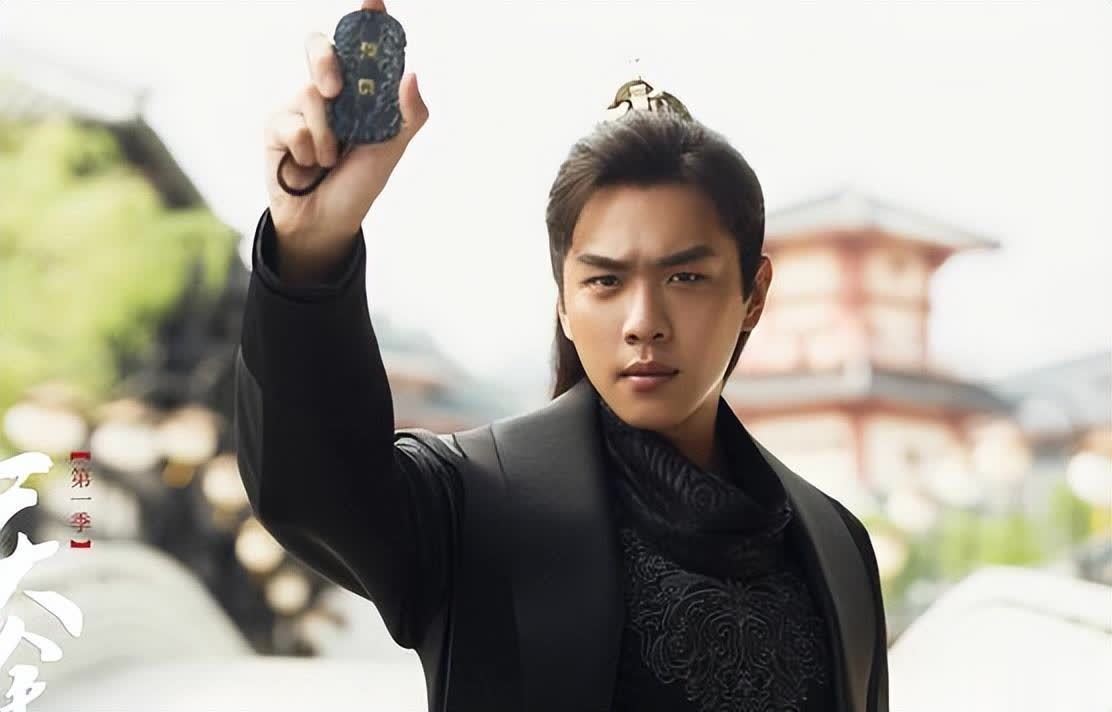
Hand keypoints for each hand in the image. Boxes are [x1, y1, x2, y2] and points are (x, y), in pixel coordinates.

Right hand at [262, 0, 427, 274]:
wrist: (327, 222)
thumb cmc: (360, 184)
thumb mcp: (391, 151)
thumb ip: (408, 116)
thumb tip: (411, 74)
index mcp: (361, 92)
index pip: (363, 47)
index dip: (366, 21)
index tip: (374, 2)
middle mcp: (330, 92)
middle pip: (320, 48)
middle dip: (325, 60)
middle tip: (335, 89)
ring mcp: (300, 106)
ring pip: (309, 95)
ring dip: (326, 136)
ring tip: (331, 161)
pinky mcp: (276, 125)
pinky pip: (290, 123)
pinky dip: (306, 150)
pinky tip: (308, 167)